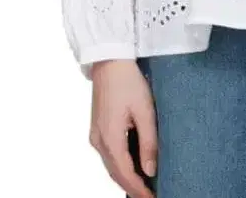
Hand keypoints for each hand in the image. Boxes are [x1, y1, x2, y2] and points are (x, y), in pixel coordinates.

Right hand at [89, 59, 157, 197]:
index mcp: (110, 138)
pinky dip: (120, 165)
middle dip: (133, 187)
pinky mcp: (97, 128)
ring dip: (126, 177)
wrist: (110, 61)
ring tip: (144, 186)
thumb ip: (149, 142)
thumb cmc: (128, 81)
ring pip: (111, 166)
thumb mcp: (145, 110)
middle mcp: (98, 141)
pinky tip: (133, 166)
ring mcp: (95, 135)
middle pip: (116, 173)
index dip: (139, 189)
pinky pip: (109, 155)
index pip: (125, 174)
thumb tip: (150, 170)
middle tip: (150, 196)